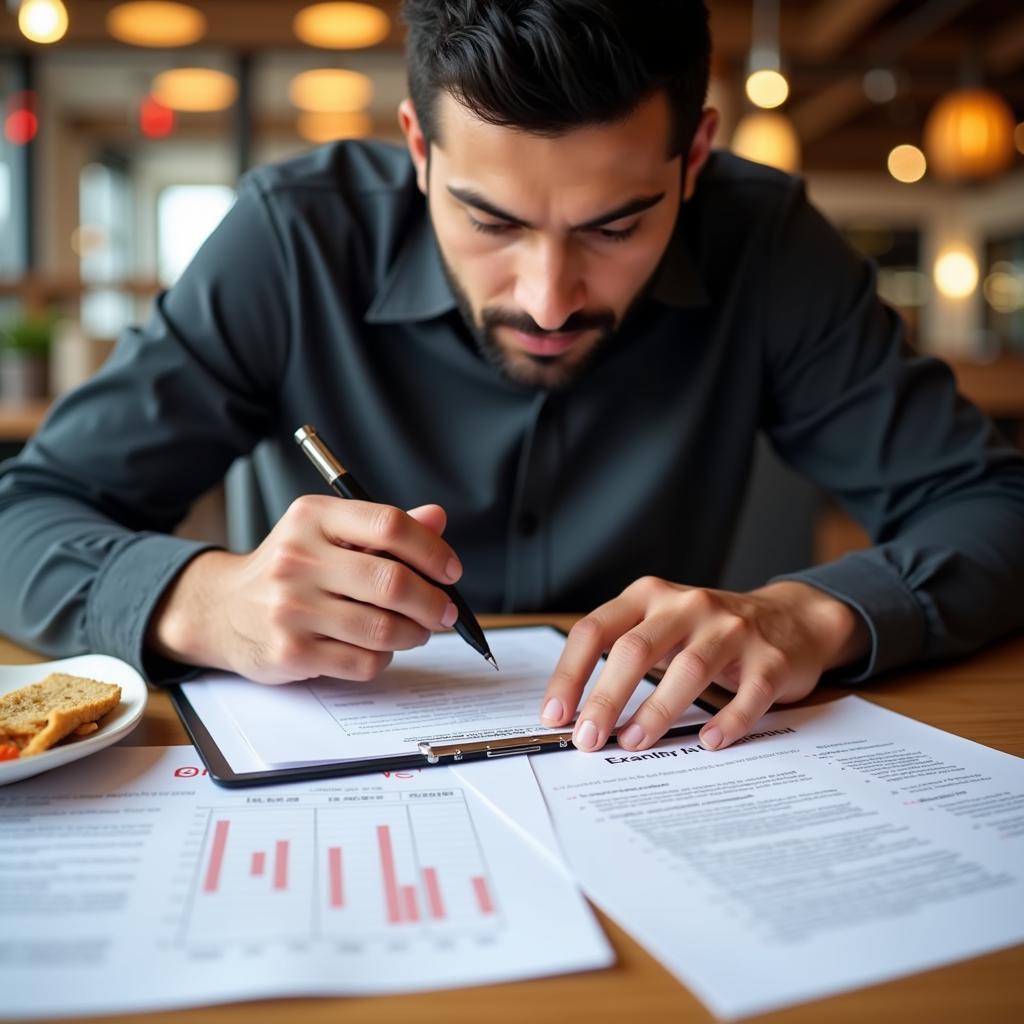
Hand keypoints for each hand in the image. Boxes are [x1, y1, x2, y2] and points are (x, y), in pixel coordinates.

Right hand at [148, 496, 462, 683]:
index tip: (450, 570)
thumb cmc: (290, 569)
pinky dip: (383, 658)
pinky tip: (378, 648)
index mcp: (313, 517)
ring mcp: (291, 608)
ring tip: (415, 631)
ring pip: (383, 629)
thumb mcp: (329, 533)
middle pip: (391, 582)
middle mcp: (298, 558)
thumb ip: (383, 529)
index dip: (431, 550)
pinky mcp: (291, 652)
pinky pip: (362, 662)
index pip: (389, 525)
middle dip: (432, 602)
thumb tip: (438, 518)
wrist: (221, 609)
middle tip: (445, 612)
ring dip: (413, 634)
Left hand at [539, 577, 868, 752]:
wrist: (792, 618)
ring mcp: (732, 630)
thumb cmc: (709, 630)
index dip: (570, 673)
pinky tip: (708, 740)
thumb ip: (622, 653)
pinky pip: (748, 693)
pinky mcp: (771, 659)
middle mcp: (688, 606)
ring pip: (688, 669)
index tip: (555, 713)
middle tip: (588, 738)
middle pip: (635, 649)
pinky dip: (727, 720)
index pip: (595, 630)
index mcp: (649, 596)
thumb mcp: (661, 624)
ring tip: (634, 743)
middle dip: (606, 698)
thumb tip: (575, 712)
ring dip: (656, 711)